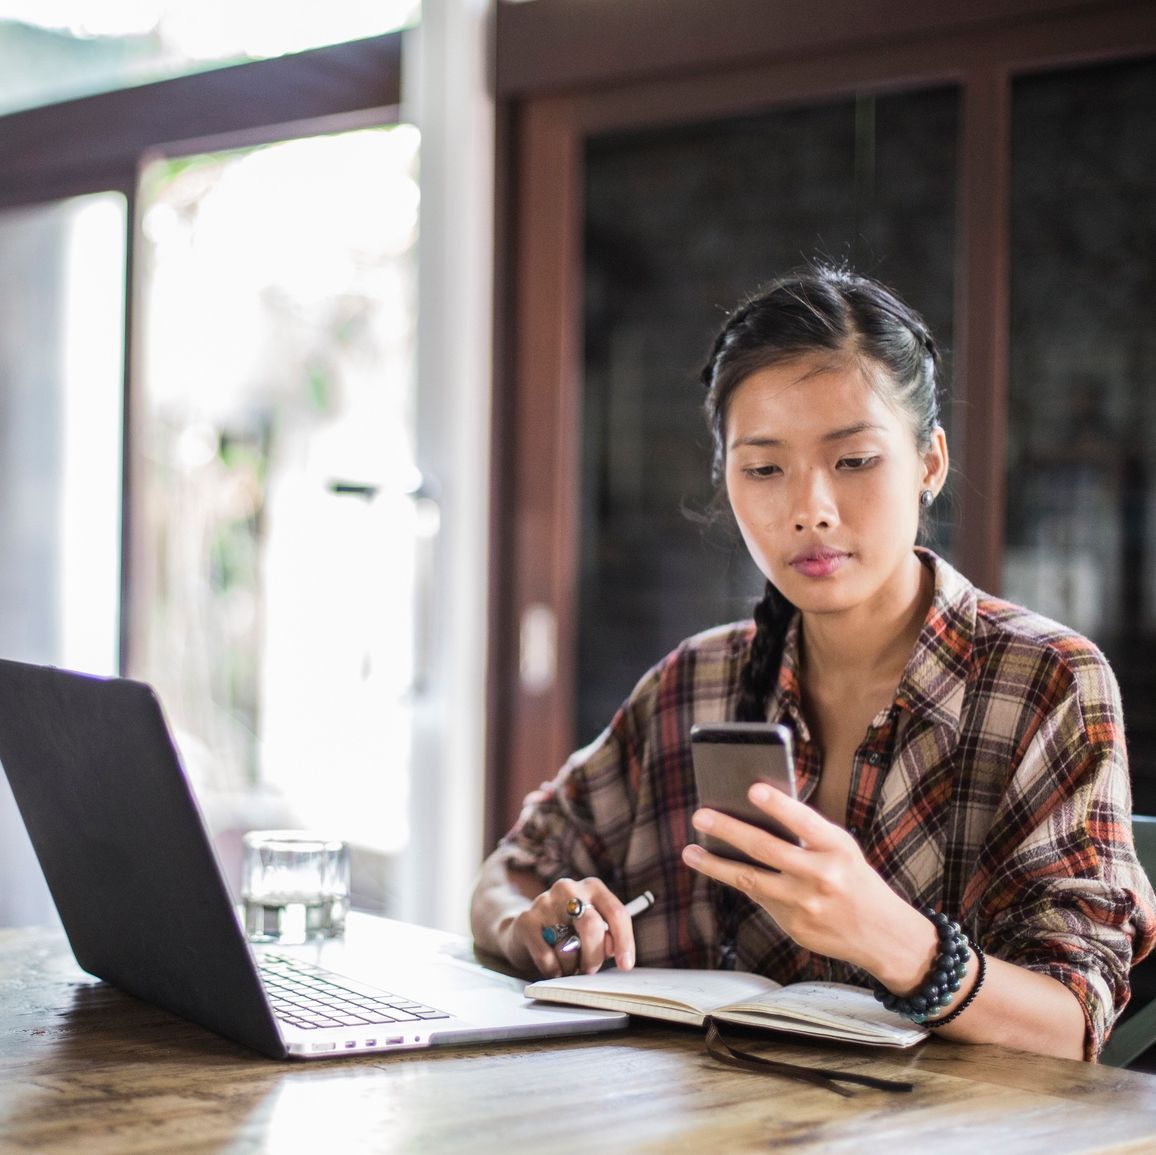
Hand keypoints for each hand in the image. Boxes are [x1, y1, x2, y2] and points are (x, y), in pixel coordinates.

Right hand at [498, 877, 637, 977]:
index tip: (625, 965)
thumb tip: (611, 948)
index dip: (624, 941)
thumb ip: (607, 936)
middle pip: (592, 927)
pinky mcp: (526, 920)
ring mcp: (545, 902)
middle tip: (590, 969)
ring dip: (571, 966)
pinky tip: (553, 966)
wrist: (527, 930)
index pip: (616, 912)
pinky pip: (547, 957)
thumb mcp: (593, 929)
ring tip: (567, 963)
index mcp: (592, 887)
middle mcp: (568, 888)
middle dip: (594, 956)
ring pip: (568, 948)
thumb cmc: (569, 931)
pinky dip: (553, 970)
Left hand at [681, 783, 929, 982]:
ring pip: (750, 880)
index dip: (778, 805)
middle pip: (766, 849)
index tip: (751, 789)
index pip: (805, 822)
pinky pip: (759, 899)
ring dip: (715, 864)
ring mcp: (805, 904)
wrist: (883, 936)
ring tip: (691, 851)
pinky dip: (738, 882)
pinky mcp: (794, 926)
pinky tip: (719, 869)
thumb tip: (757, 813)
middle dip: (728, 830)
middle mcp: (822, 875)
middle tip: (701, 816)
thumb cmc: (857, 881)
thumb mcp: (843, 850)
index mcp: (838, 848)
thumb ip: (808, 835)